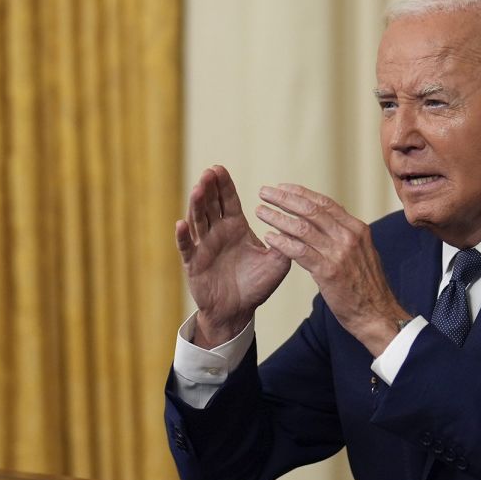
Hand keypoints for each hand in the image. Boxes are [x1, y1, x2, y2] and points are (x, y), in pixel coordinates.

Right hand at [176, 165, 290, 346]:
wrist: (238, 310)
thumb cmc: (256, 285)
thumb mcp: (277, 263)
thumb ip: (286, 244)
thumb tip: (298, 226)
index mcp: (236, 228)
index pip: (228, 201)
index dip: (224, 185)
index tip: (219, 168)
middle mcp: (217, 232)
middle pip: (211, 204)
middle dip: (209, 188)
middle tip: (209, 172)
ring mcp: (203, 246)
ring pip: (198, 221)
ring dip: (196, 205)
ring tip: (198, 189)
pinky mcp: (193, 263)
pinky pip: (186, 248)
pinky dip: (183, 236)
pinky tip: (181, 224)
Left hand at [255, 183, 409, 356]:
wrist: (377, 314)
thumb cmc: (366, 288)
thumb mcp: (361, 253)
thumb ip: (345, 237)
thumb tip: (327, 224)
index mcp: (357, 229)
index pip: (325, 203)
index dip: (301, 193)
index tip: (283, 188)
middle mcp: (349, 236)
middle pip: (311, 210)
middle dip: (285, 199)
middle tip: (265, 192)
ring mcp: (339, 253)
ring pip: (302, 227)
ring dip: (278, 217)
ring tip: (261, 212)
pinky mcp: (328, 271)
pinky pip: (299, 251)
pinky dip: (282, 242)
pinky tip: (269, 237)